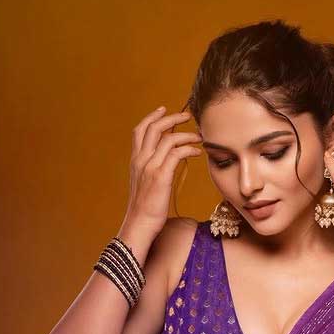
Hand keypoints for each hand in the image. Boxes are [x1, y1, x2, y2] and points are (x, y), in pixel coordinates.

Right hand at [124, 106, 202, 233]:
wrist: (139, 224)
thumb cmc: (145, 209)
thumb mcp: (144, 185)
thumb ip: (151, 170)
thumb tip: (165, 161)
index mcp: (135, 161)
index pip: (140, 130)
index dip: (152, 117)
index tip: (164, 109)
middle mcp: (140, 160)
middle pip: (154, 128)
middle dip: (172, 118)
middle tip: (187, 116)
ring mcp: (150, 167)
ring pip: (168, 138)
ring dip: (186, 134)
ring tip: (199, 137)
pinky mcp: (161, 176)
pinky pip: (176, 153)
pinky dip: (189, 149)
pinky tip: (197, 153)